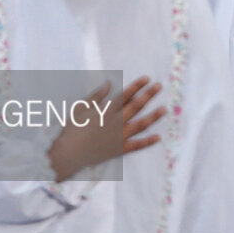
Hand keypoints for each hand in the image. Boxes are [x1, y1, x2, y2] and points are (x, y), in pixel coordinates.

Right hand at [49, 77, 164, 179]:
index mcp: (106, 110)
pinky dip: (148, 142)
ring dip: (153, 116)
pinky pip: (137, 146)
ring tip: (164, 109)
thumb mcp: (80, 108)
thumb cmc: (72, 129)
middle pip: (136, 106)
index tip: (147, 78)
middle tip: (159, 86)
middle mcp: (116, 122)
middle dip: (149, 95)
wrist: (69, 154)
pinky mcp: (119, 150)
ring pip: (140, 125)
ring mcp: (119, 137)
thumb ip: (96, 96)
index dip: (137, 86)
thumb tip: (109, 83)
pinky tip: (158, 137)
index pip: (126, 95)